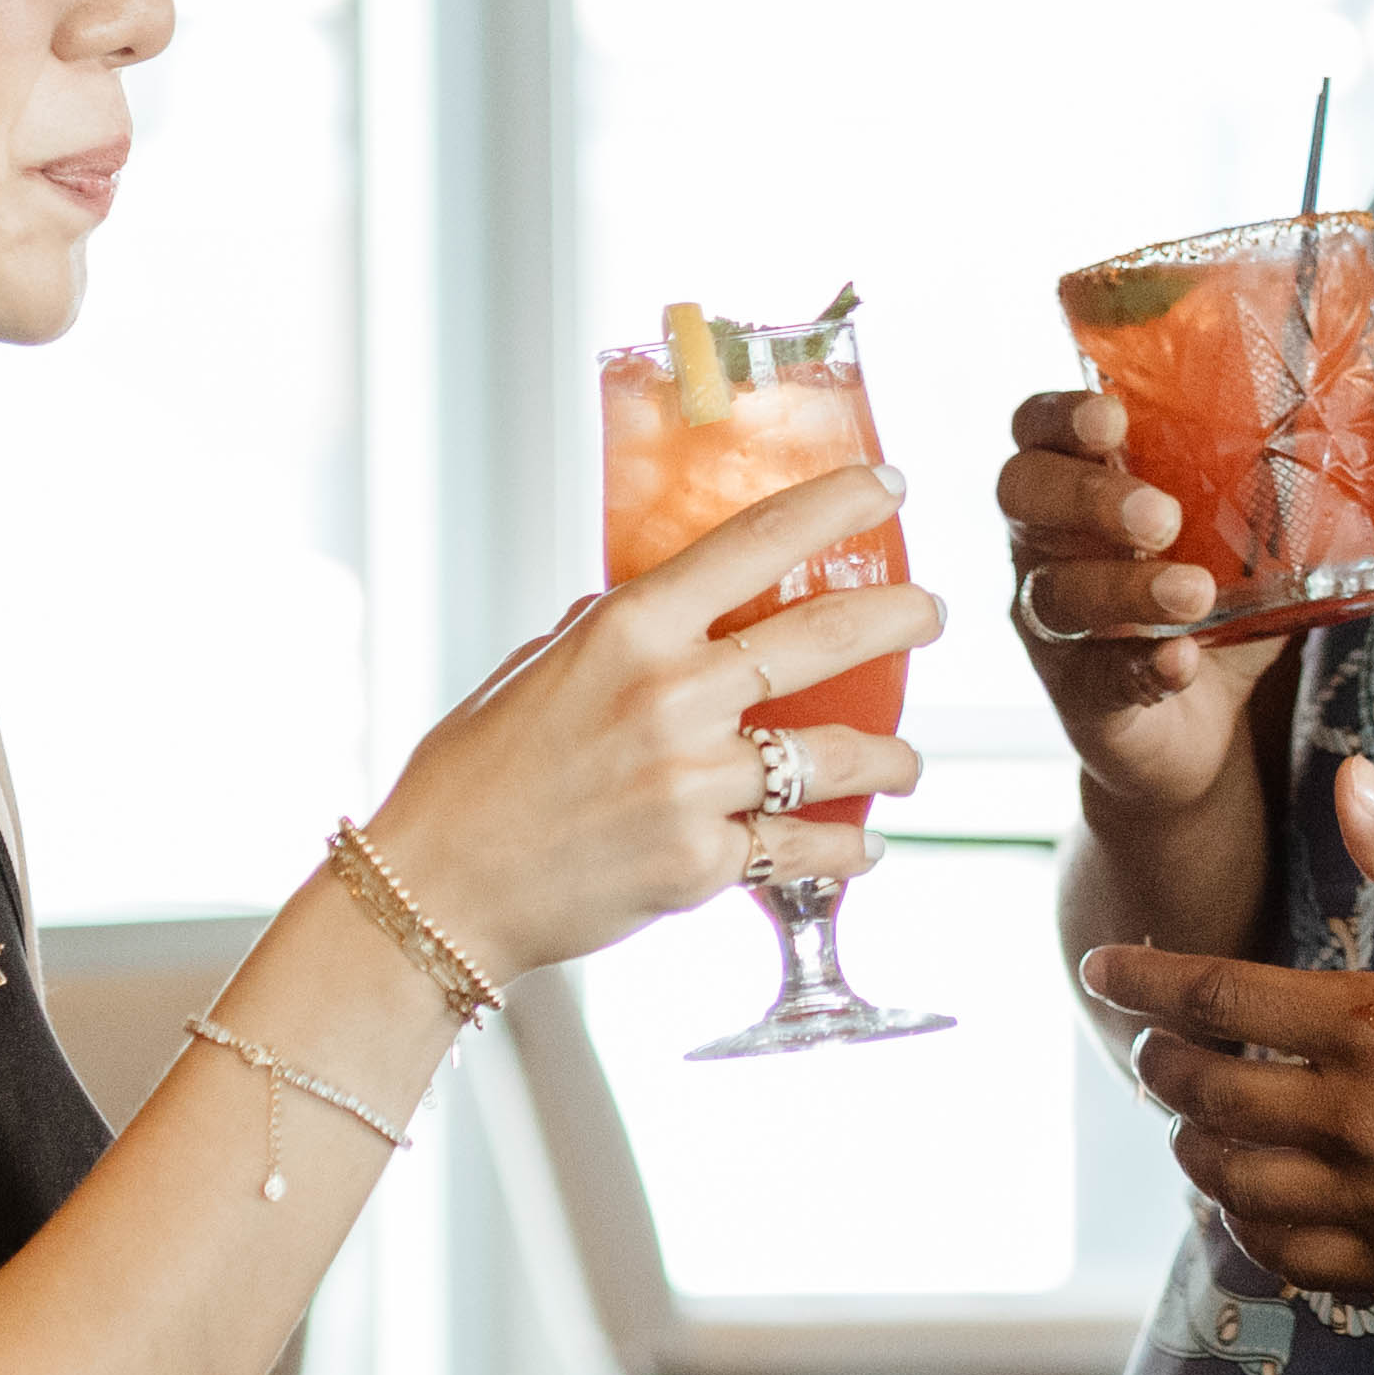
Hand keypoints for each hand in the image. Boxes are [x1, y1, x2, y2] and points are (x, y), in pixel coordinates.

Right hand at [366, 462, 933, 980]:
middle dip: (902, 618)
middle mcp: (672, 696)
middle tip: (932, 614)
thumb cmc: (479, 768)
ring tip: (908, 763)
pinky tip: (866, 845)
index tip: (889, 488)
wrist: (441, 886)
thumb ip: (616, 628)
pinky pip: (803, 847)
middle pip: (828, 636)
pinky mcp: (702, 863)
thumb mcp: (538, 666)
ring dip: (892, 758)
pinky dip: (846, 849)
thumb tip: (673, 593)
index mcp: (628, 627)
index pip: (757, 540)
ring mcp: (693, 783)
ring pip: (837, 757)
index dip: (838, 506)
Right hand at [996, 382, 1287, 820]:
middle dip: (1089, 495)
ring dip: (1124, 586)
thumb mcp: (1266, 535)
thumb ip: (1317, 473)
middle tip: (1162, 514)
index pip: (1040, 426)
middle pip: (1025, 493)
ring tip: (1193, 594)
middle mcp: (1050, 542)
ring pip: (1057, 591)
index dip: (1063, 415)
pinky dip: (1142, 667)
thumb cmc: (1219, 601)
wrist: (1206, 733)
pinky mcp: (1079, 693)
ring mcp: (1054, 621)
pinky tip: (1183, 664)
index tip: (1113, 417)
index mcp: (1086, 480)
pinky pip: (1096, 675)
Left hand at [1077, 762, 1373, 1292]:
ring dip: (1193, 1145)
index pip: (1217, 999)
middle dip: (1161, 1061)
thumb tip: (1348, 781)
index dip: (1143, 979)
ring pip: (1232, 1184)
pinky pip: (1289, 1256)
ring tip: (1194, 1115)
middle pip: (1206, 1096)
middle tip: (1153, 1042)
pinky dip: (1247, 1225)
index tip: (1102, 968)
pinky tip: (1248, 1194)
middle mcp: (1365, 1120)